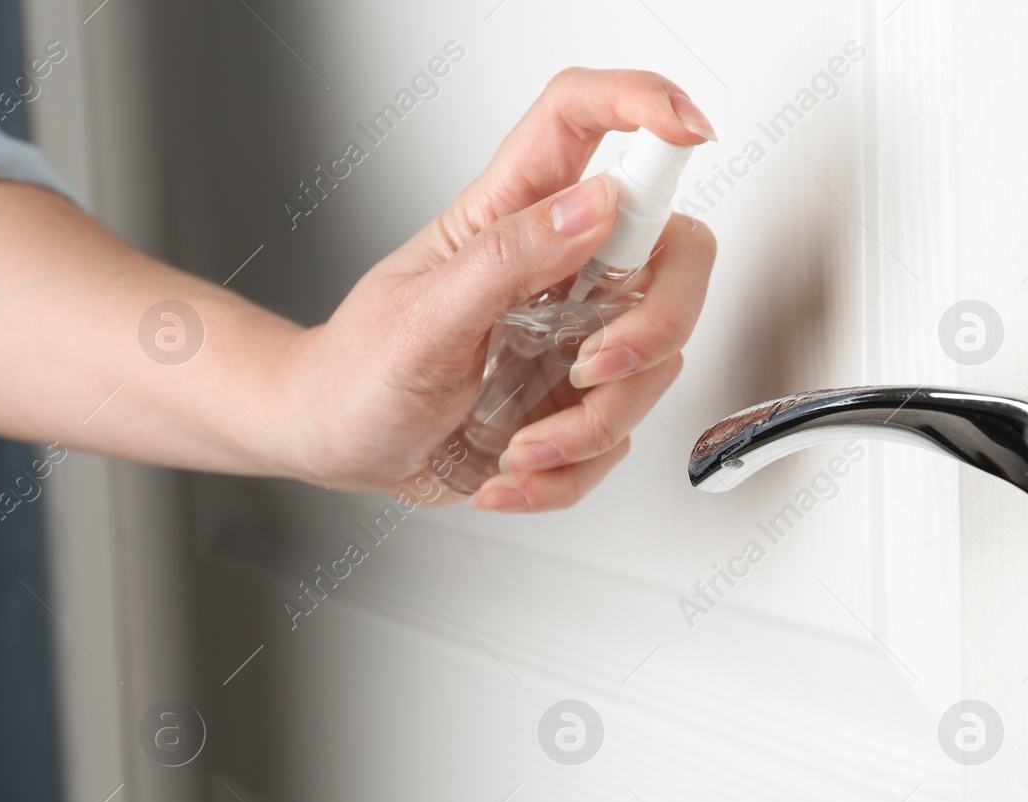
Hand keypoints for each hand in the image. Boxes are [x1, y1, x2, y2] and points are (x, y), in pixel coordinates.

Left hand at [281, 67, 717, 510]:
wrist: (338, 446)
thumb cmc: (358, 373)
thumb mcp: (424, 316)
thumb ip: (509, 258)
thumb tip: (594, 206)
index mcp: (510, 214)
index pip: (584, 122)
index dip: (645, 103)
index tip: (689, 129)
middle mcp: (560, 268)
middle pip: (673, 254)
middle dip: (655, 327)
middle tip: (590, 368)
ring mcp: (577, 336)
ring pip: (657, 363)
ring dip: (593, 425)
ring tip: (519, 447)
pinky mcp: (580, 400)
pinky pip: (621, 436)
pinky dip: (570, 472)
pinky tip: (510, 471)